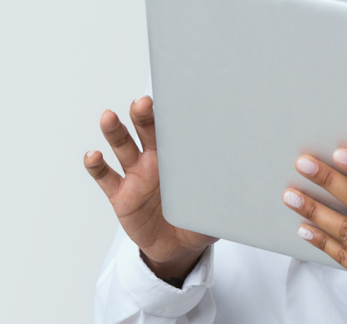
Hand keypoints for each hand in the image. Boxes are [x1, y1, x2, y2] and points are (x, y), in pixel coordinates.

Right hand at [84, 96, 216, 280]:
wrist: (177, 248)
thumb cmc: (198, 218)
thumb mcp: (216, 204)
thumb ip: (226, 192)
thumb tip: (252, 184)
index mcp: (178, 156)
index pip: (173, 128)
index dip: (171, 113)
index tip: (172, 99)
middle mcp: (153, 159)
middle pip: (144, 129)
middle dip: (142, 114)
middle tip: (142, 103)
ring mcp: (134, 175)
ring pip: (121, 146)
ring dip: (114, 131)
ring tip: (109, 118)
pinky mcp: (120, 194)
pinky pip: (105, 176)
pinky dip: (96, 165)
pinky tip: (94, 156)